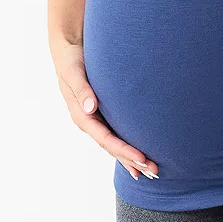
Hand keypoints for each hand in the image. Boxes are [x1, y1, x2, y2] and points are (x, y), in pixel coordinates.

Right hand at [53, 43, 158, 181]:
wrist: (68, 49)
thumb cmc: (71, 59)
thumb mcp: (74, 72)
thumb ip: (82, 89)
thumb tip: (90, 108)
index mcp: (82, 116)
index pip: (106, 139)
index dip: (124, 150)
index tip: (142, 158)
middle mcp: (89, 121)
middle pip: (113, 147)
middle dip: (132, 160)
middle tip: (154, 171)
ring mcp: (96, 119)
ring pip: (115, 144)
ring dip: (132, 158)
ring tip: (151, 171)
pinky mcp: (102, 112)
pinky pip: (116, 134)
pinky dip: (127, 146)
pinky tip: (138, 156)